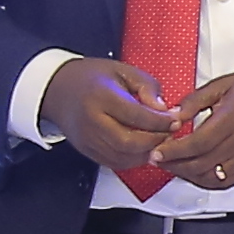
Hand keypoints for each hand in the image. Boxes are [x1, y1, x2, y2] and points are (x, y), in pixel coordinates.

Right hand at [40, 53, 191, 172]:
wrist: (57, 89)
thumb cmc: (92, 77)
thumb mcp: (122, 70)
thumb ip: (146, 87)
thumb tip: (164, 109)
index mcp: (101, 96)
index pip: (136, 115)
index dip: (160, 121)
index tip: (176, 120)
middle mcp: (91, 121)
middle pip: (128, 142)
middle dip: (155, 141)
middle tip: (170, 133)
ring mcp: (86, 139)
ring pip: (122, 157)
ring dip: (146, 153)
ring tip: (160, 141)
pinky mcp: (85, 150)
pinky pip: (113, 163)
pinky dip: (133, 160)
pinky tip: (143, 149)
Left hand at [157, 64, 233, 192]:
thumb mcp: (225, 83)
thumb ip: (196, 100)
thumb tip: (173, 114)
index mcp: (231, 119)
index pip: (195, 143)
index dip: (172, 151)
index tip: (156, 151)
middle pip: (199, 164)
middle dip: (173, 165)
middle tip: (157, 159)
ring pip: (211, 177)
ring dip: (187, 175)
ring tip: (173, 166)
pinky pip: (226, 182)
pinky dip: (207, 182)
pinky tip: (196, 174)